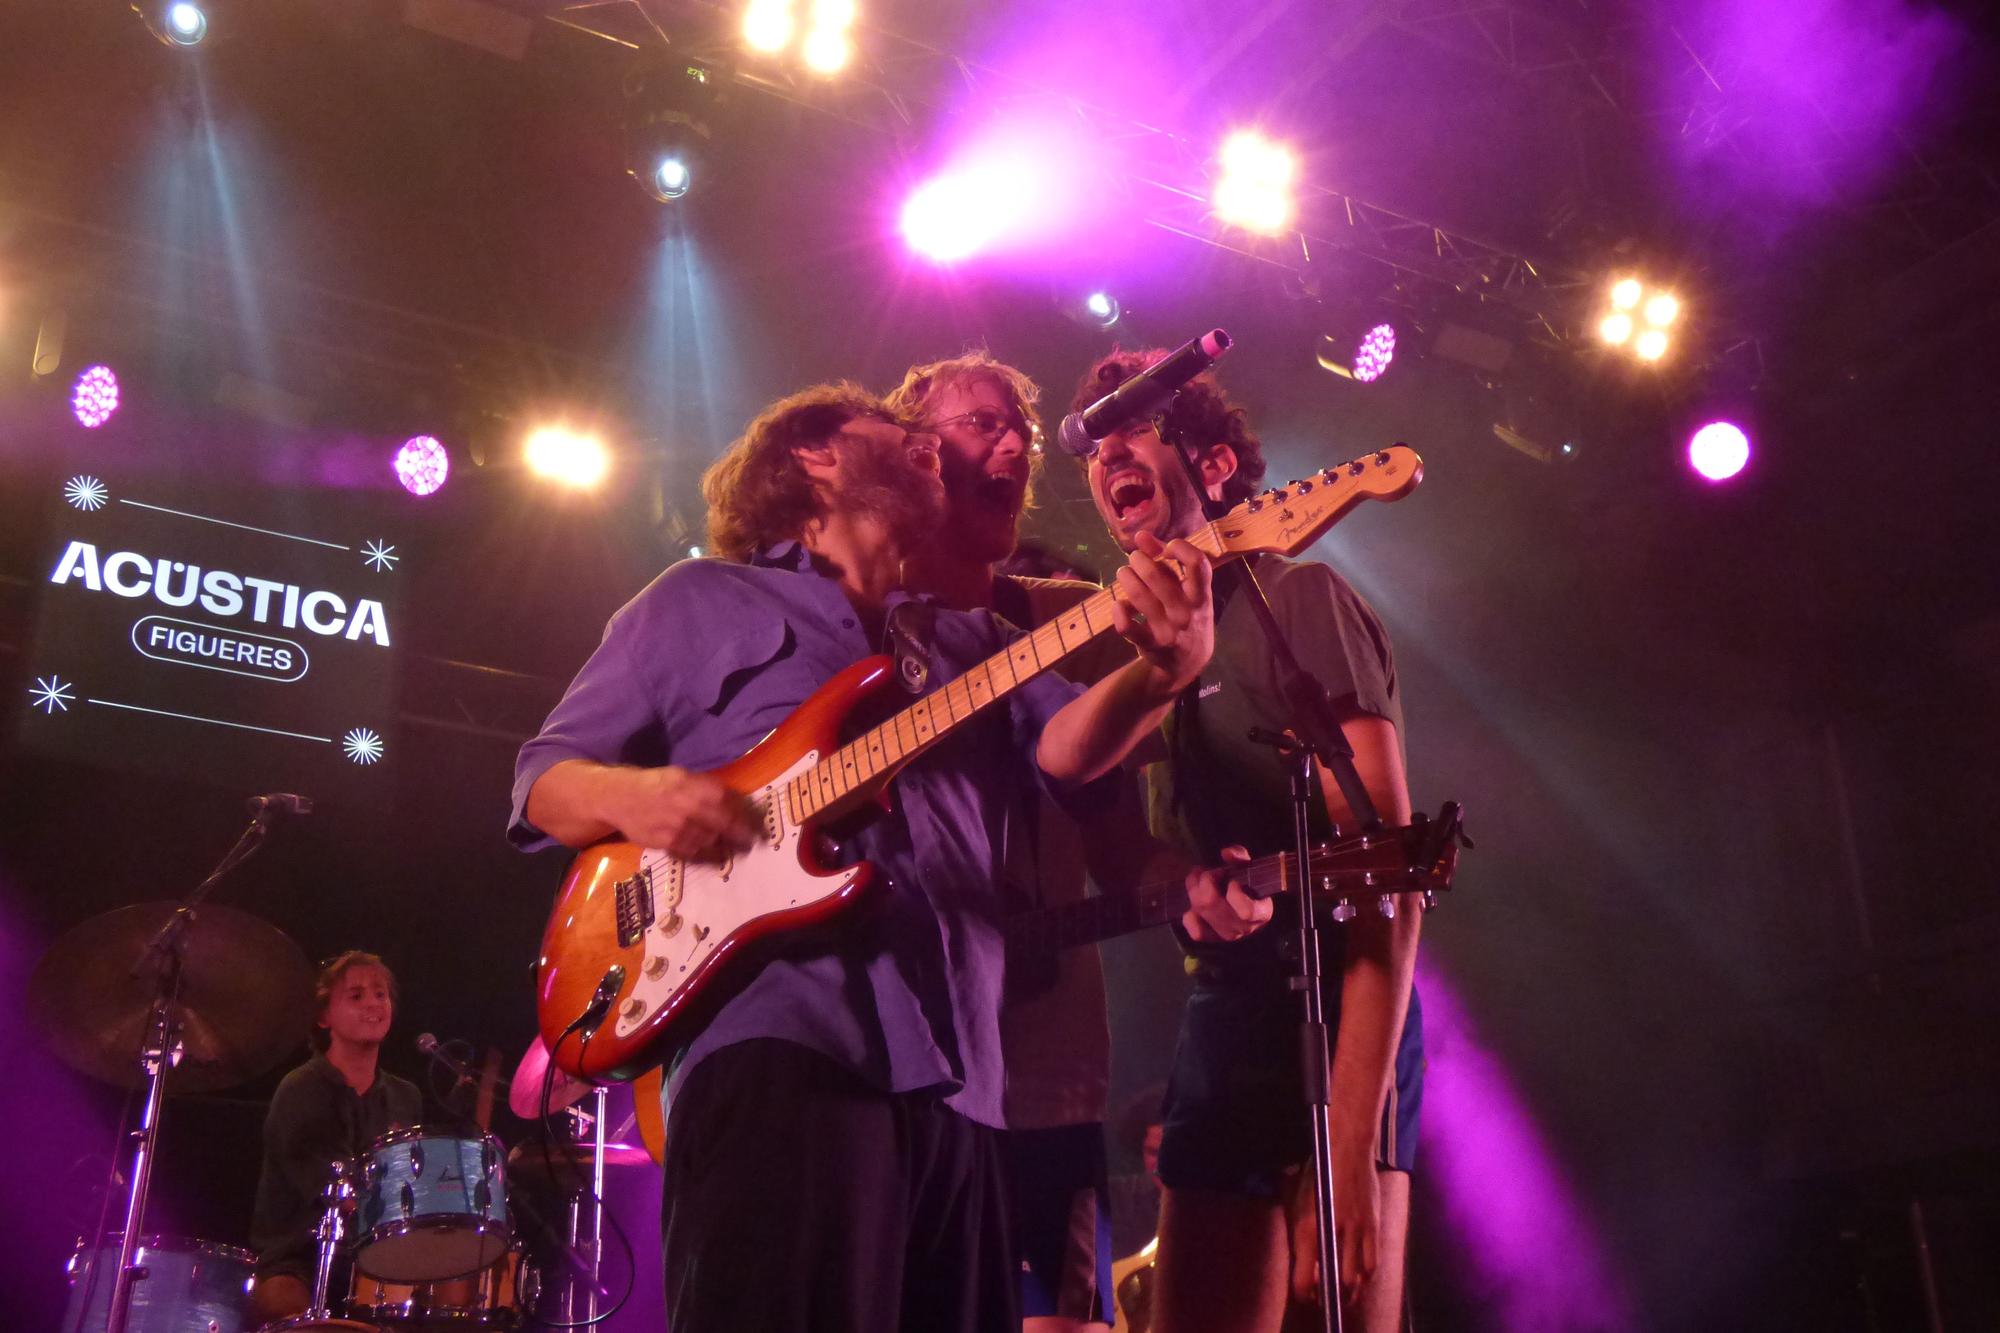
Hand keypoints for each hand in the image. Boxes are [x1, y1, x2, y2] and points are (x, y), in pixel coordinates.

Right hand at [609, 766, 759, 862]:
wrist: (620, 798)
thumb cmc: (656, 784)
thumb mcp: (683, 776)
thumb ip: (707, 788)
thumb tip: (736, 801)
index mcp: (695, 787)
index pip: (730, 803)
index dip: (747, 815)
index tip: (758, 824)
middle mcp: (690, 807)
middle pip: (726, 825)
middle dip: (742, 834)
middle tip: (753, 841)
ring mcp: (679, 828)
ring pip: (711, 840)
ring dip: (722, 843)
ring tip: (730, 846)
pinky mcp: (668, 844)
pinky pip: (694, 852)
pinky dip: (705, 852)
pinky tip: (710, 851)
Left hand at [1111, 532, 1212, 692]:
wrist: (1188, 663)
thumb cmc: (1187, 615)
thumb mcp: (1188, 590)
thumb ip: (1167, 560)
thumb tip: (1141, 536)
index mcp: (1201, 594)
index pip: (1197, 562)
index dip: (1179, 547)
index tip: (1167, 550)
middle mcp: (1187, 611)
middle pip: (1156, 574)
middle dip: (1138, 559)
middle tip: (1135, 560)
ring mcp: (1169, 629)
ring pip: (1138, 594)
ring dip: (1125, 577)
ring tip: (1124, 574)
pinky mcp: (1151, 644)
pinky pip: (1127, 626)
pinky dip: (1118, 610)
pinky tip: (1120, 605)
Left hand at [1180, 845, 1272, 941]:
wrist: (1246, 903)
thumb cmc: (1248, 883)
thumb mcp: (1248, 867)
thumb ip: (1240, 857)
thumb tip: (1226, 853)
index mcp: (1261, 912)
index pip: (1246, 910)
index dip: (1235, 892)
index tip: (1233, 880)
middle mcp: (1244, 928)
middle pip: (1213, 904)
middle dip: (1206, 880)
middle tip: (1206, 870)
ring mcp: (1227, 935)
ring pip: (1201, 911)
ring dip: (1194, 889)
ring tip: (1196, 878)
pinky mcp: (1211, 938)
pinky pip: (1195, 931)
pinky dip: (1190, 915)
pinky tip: (1194, 903)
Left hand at [1286, 1143, 1381, 1309]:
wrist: (1346, 1146)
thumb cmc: (1317, 1173)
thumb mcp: (1299, 1201)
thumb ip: (1303, 1233)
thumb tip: (1308, 1263)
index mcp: (1306, 1227)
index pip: (1304, 1278)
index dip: (1305, 1293)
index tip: (1308, 1294)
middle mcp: (1331, 1231)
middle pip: (1333, 1283)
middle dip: (1330, 1295)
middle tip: (1327, 1294)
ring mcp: (1355, 1229)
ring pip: (1356, 1278)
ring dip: (1351, 1289)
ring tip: (1346, 1290)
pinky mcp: (1373, 1224)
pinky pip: (1373, 1261)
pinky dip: (1366, 1273)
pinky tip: (1360, 1272)